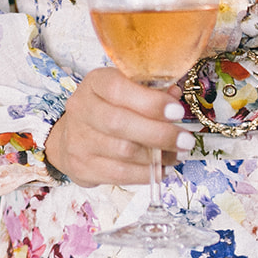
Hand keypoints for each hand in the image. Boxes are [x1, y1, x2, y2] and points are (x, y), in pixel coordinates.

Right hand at [44, 69, 192, 186]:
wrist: (72, 136)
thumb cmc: (108, 109)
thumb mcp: (126, 90)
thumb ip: (150, 91)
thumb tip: (175, 95)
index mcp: (95, 83)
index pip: (117, 88)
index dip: (150, 101)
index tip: (177, 111)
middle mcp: (82, 109)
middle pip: (119, 123)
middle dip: (159, 133)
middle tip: (185, 140)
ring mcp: (79, 140)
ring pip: (122, 151)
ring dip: (157, 156)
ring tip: (178, 155)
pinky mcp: (82, 166)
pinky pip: (119, 174)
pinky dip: (146, 173)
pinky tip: (162, 169)